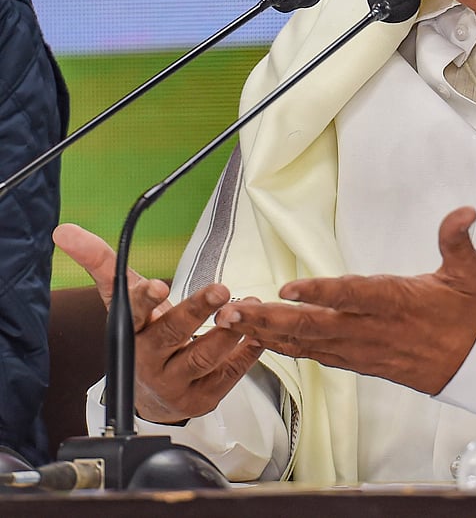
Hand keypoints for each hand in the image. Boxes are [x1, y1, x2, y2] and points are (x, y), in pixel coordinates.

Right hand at [53, 223, 264, 422]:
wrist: (151, 395)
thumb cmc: (142, 335)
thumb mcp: (122, 300)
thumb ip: (102, 263)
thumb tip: (64, 231)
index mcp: (131, 332)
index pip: (133, 314)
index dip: (145, 300)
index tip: (158, 286)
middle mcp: (150, 359)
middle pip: (173, 334)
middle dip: (197, 311)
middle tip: (220, 290)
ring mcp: (176, 382)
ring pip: (204, 356)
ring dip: (229, 331)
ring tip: (247, 306)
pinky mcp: (202, 397)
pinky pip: (230, 374)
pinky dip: (247, 352)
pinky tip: (259, 333)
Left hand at [215, 206, 475, 394]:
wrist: (474, 364)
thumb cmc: (468, 316)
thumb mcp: (470, 273)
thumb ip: (457, 240)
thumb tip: (464, 212)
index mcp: (395, 303)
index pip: (352, 297)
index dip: (320, 293)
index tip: (289, 288)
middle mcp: (371, 329)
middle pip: (314, 326)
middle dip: (270, 319)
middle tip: (234, 312)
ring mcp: (361, 349)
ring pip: (307, 343)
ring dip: (268, 333)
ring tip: (234, 321)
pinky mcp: (357, 361)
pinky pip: (315, 355)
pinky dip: (285, 348)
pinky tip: (262, 339)